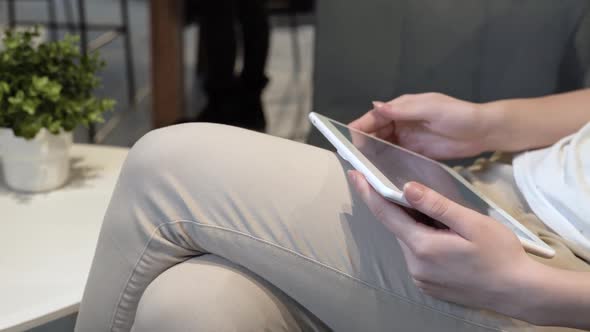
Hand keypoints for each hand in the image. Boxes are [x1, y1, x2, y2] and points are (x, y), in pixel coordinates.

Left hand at [348, 170, 541, 317]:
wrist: (519, 292)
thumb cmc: (500, 254)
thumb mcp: (471, 223)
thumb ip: (436, 205)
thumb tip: (406, 188)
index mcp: (422, 247)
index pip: (385, 214)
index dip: (368, 192)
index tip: (354, 174)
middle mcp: (414, 265)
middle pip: (399, 227)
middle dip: (402, 208)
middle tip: (418, 194)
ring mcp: (420, 278)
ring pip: (409, 241)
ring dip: (417, 226)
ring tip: (445, 222)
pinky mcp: (428, 285)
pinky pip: (418, 256)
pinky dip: (424, 242)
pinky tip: (446, 239)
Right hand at [349, 93, 491, 159]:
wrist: (483, 132)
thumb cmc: (458, 115)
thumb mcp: (431, 109)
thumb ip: (403, 109)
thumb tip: (376, 106)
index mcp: (403, 107)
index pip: (375, 117)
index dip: (360, 126)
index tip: (348, 139)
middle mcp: (401, 122)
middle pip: (375, 132)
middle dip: (363, 142)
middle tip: (353, 158)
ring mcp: (408, 138)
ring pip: (383, 145)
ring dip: (373, 153)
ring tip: (363, 166)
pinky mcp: (415, 152)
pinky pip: (395, 156)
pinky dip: (386, 162)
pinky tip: (380, 171)